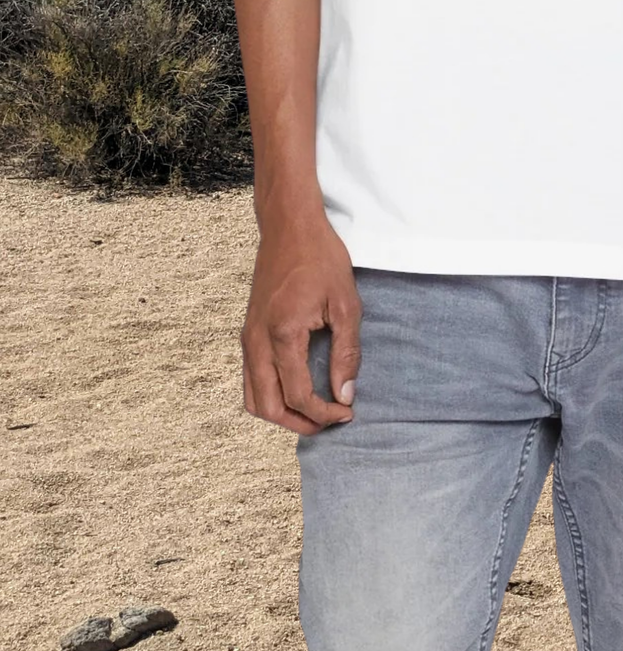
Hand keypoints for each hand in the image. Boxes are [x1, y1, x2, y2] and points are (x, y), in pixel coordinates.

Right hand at [241, 206, 359, 434]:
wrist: (289, 227)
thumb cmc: (321, 258)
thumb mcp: (346, 303)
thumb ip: (347, 351)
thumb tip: (346, 394)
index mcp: (282, 335)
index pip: (297, 395)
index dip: (323, 412)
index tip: (347, 413)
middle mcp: (256, 343)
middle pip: (266, 408)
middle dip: (298, 423)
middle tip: (330, 421)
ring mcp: (247, 339)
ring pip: (252, 398)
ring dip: (281, 413)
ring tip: (314, 412)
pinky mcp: (247, 333)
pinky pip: (251, 379)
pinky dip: (270, 395)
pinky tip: (296, 390)